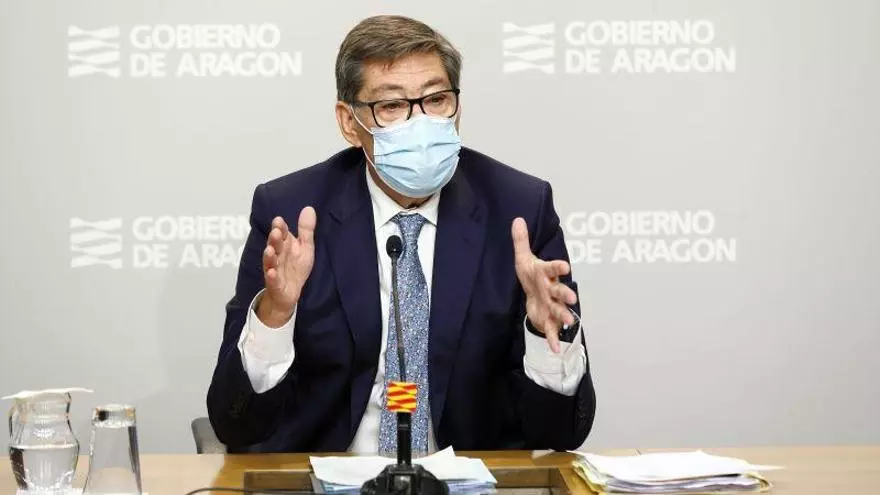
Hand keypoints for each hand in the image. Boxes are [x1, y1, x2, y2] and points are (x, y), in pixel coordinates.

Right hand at [256, 207, 316, 327]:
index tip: (279, 221)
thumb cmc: (296, 267)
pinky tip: (271, 273)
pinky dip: (271, 277)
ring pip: (270, 262)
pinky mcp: (275, 284)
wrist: (289, 293)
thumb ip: (306, 230)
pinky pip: (272, 280)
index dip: (280, 227)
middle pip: (275, 246)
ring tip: (269, 250)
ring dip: (269, 256)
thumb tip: (309, 208)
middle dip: (274, 239)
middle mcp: (277, 255)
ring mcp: (274, 269)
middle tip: (276, 232)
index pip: (281, 233)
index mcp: (284, 245)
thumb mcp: (305, 247)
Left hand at [511, 217, 577, 352]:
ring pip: (560, 310)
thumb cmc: (531, 276)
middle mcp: (552, 290)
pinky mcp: (548, 319)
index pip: (552, 268)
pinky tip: (556, 349)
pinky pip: (552, 330)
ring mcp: (552, 305)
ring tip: (569, 322)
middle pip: (560, 291)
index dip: (558, 267)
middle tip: (573, 298)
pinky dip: (553, 339)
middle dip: (566, 294)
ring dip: (565, 316)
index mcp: (545, 274)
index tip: (565, 265)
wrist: (534, 297)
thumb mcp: (523, 259)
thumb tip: (517, 219)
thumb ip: (521, 241)